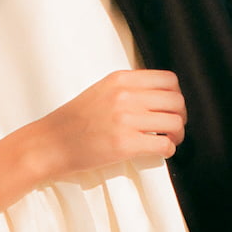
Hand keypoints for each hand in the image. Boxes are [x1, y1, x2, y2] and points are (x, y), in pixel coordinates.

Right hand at [35, 69, 186, 182]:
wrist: (50, 143)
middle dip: (181, 116)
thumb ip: (127, 89)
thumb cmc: (73, 121)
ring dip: (177, 134)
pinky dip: (168, 149)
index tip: (171, 107)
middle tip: (174, 127)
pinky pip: (164, 144)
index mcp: (120, 80)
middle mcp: (125, 96)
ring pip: (174, 122)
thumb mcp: (100, 91)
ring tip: (169, 140)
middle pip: (176, 101)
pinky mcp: (125, 144)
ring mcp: (126, 120)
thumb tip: (157, 97)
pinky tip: (160, 151)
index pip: (168, 80)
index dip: (176, 95)